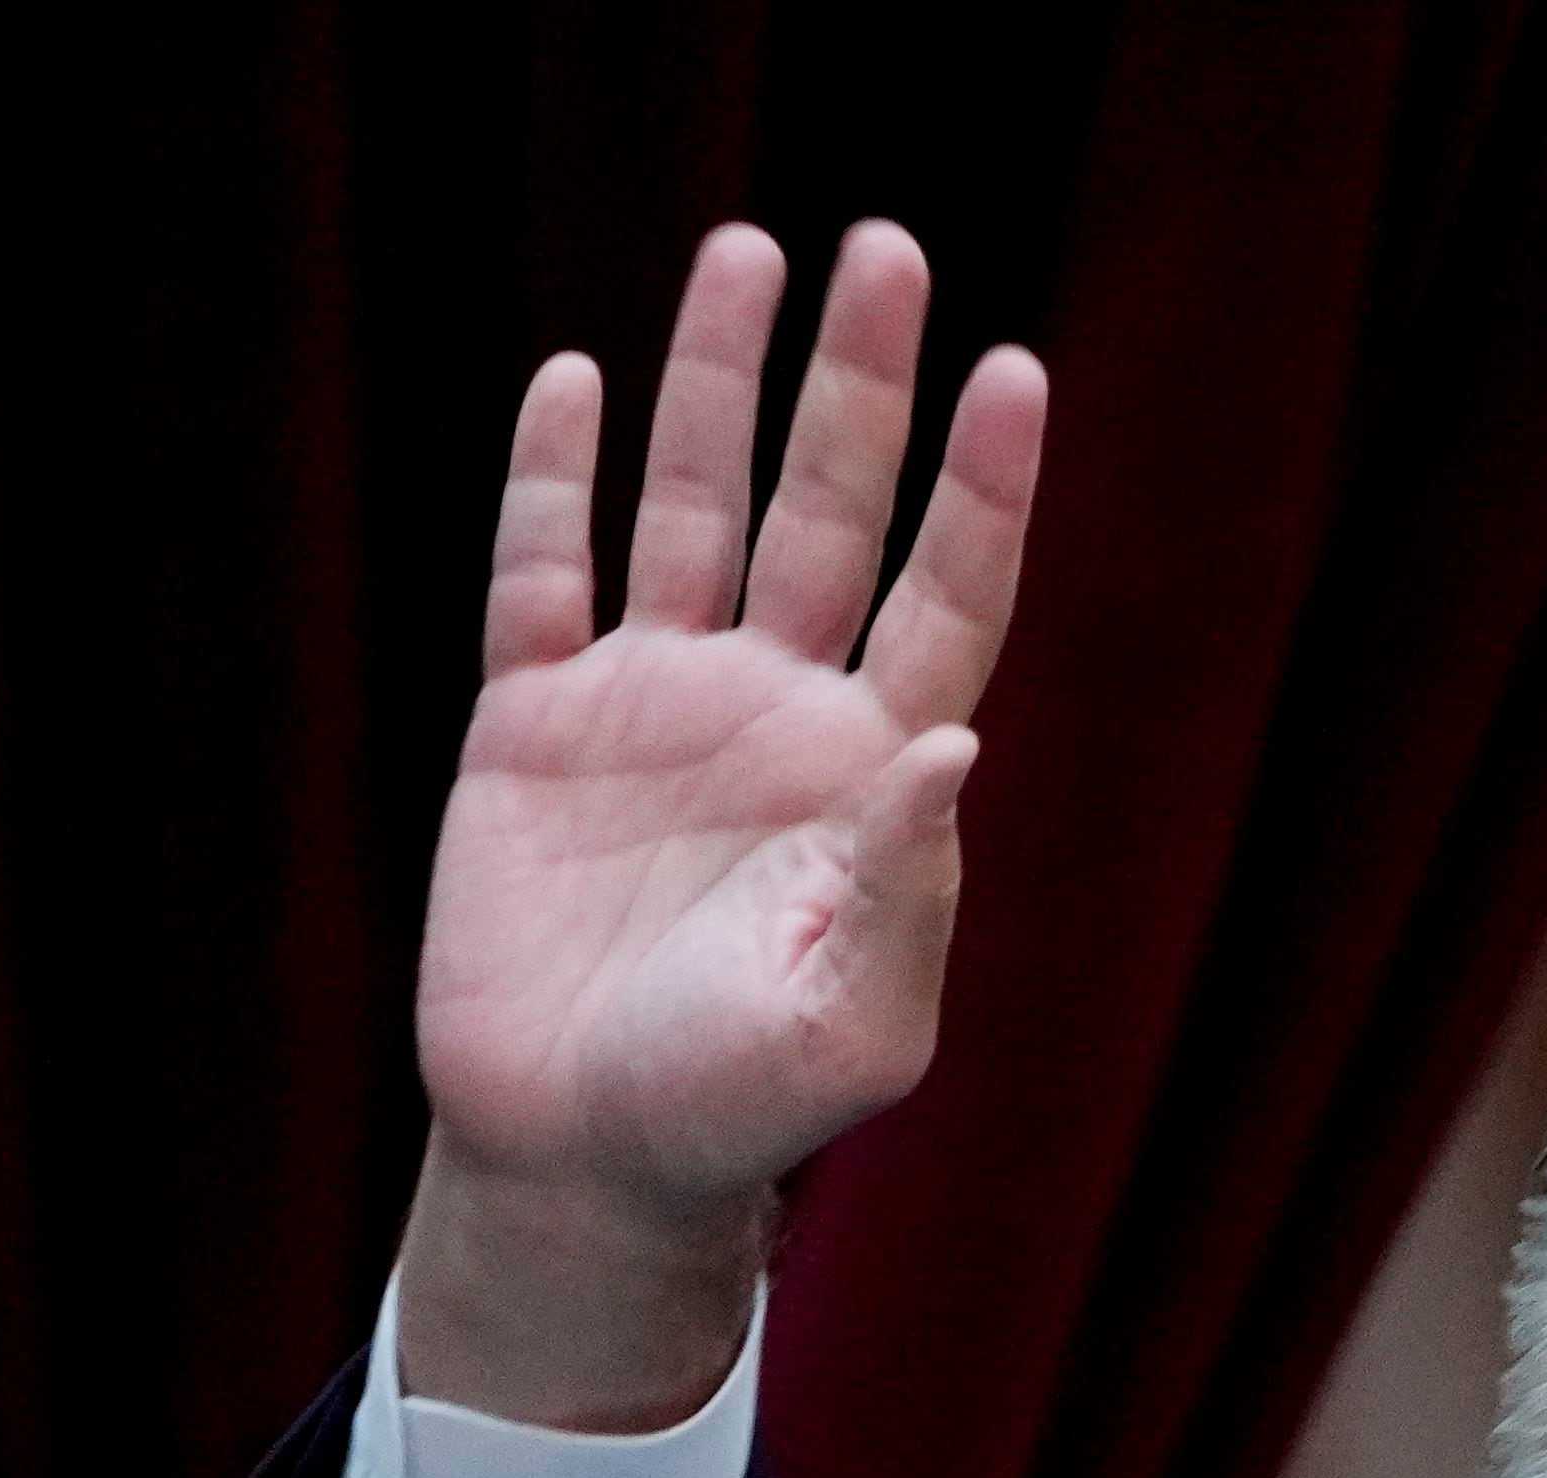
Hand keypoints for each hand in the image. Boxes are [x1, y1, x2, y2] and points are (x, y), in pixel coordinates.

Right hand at [398, 220, 1044, 1426]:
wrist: (589, 1159)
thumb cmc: (744, 1109)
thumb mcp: (853, 1025)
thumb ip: (903, 890)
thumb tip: (952, 745)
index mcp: (874, 773)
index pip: (950, 594)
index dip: (983, 488)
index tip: (1014, 371)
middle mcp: (777, 709)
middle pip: (832, 508)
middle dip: (858, 383)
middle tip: (887, 249)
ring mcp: (655, 704)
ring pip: (694, 504)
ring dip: (717, 383)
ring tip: (747, 252)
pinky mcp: (532, 729)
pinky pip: (542, 578)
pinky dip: (553, 482)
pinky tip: (574, 381)